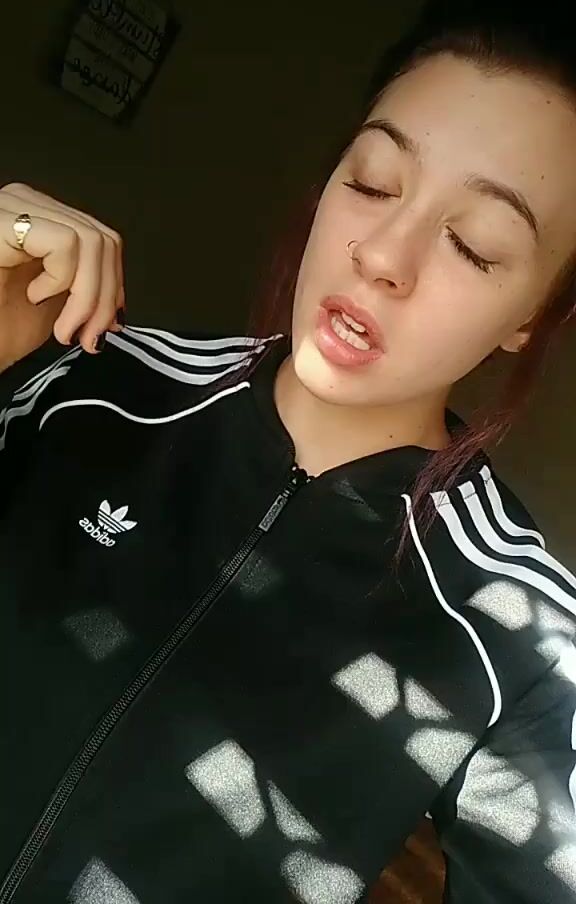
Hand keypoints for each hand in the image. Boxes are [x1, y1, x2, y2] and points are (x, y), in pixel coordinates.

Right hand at [0, 182, 123, 370]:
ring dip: (86, 298)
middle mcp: (24, 204)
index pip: (103, 237)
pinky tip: (34, 297)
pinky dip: (60, 279)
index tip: (105, 325)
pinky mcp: (2, 223)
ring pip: (88, 240)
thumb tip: (118, 302)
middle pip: (102, 239)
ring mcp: (12, 208)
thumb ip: (88, 288)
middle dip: (105, 298)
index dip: (114, 285)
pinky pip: (63, 243)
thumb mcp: (56, 303)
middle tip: (90, 335)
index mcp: (40, 219)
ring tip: (63, 329)